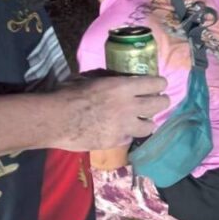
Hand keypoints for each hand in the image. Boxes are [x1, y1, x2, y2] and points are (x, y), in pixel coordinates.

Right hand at [51, 75, 167, 150]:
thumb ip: (108, 79)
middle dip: (162, 101)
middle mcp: (129, 106)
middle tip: (160, 101)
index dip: (160, 83)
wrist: (56, 120)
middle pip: (159, 104)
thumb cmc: (68, 94)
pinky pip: (131, 137)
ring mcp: (125, 126)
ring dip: (148, 121)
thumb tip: (117, 78)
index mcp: (123, 87)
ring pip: (150, 126)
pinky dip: (129, 134)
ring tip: (144, 120)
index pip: (154, 84)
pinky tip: (122, 131)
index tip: (160, 84)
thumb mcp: (90, 78)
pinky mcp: (117, 141)